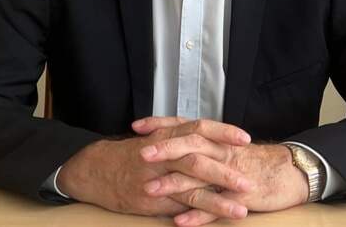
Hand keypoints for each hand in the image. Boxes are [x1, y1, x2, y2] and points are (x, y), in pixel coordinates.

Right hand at [56, 120, 251, 219]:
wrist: (97, 168)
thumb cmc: (131, 153)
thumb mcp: (157, 138)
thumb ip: (182, 140)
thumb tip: (212, 144)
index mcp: (167, 135)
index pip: (200, 128)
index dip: (223, 132)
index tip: (245, 138)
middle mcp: (163, 153)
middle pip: (199, 158)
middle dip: (226, 170)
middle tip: (248, 180)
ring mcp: (157, 177)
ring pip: (191, 187)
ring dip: (218, 199)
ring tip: (241, 209)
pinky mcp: (151, 199)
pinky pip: (176, 207)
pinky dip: (195, 215)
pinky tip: (211, 223)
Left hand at [134, 117, 308, 225]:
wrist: (288, 173)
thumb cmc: (253, 161)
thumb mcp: (225, 147)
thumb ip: (202, 144)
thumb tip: (176, 140)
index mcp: (215, 139)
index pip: (184, 125)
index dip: (160, 124)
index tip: (137, 126)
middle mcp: (220, 152)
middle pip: (190, 145)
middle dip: (164, 149)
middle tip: (141, 153)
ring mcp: (229, 174)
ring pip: (199, 176)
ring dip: (174, 183)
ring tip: (151, 190)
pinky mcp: (239, 197)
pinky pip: (216, 207)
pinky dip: (197, 215)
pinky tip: (179, 223)